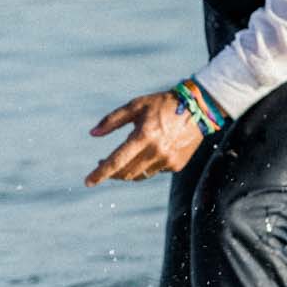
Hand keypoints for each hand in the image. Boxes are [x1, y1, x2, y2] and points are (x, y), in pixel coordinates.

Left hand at [85, 91, 202, 186]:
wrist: (198, 109)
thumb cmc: (162, 104)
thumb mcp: (135, 106)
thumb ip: (111, 121)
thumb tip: (92, 133)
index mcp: (144, 136)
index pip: (117, 161)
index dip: (100, 173)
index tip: (88, 182)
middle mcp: (156, 151)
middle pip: (126, 172)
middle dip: (111, 172)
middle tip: (102, 164)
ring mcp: (168, 160)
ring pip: (139, 175)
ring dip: (126, 172)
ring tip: (120, 161)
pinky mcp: (176, 165)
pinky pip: (154, 171)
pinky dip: (145, 165)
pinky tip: (146, 153)